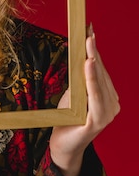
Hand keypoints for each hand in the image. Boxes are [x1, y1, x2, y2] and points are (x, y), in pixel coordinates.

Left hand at [50, 26, 119, 175]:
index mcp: (108, 97)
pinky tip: (89, 64)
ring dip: (94, 61)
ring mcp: (108, 114)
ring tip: (88, 44)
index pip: (101, 69)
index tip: (90, 30)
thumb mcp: (73, 93)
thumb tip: (81, 56)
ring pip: (100, 81)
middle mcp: (112, 105)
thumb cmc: (68, 118)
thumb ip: (80, 79)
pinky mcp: (98, 121)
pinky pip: (95, 96)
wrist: (62, 145)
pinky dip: (92, 79)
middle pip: (101, 73)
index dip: (95, 50)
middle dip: (93, 51)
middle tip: (87, 32)